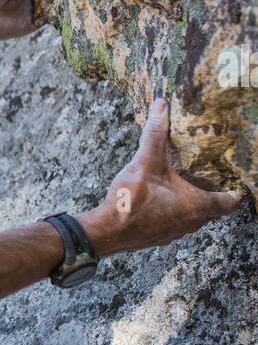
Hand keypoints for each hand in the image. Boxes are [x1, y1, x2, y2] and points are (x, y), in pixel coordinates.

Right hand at [76, 98, 242, 256]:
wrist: (107, 232)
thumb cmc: (133, 200)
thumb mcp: (146, 161)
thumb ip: (155, 134)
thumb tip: (161, 106)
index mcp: (196, 205)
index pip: (228, 203)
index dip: (234, 194)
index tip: (236, 185)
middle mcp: (190, 223)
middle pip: (211, 211)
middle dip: (211, 195)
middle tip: (208, 177)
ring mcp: (174, 233)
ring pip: (192, 218)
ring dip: (190, 204)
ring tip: (184, 186)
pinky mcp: (158, 238)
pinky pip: (174, 224)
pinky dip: (173, 212)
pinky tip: (160, 201)